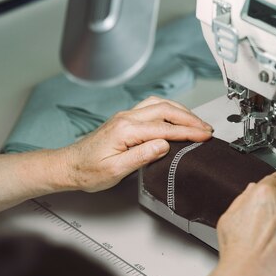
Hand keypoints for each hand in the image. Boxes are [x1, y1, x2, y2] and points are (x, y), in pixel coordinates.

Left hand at [63, 96, 212, 191]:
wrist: (68, 166)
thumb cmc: (87, 171)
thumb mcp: (115, 170)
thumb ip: (141, 156)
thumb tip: (164, 144)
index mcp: (125, 130)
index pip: (164, 128)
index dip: (187, 132)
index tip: (204, 135)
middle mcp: (125, 118)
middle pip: (165, 110)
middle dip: (189, 118)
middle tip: (207, 128)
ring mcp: (124, 117)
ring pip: (159, 105)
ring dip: (180, 111)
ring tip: (196, 122)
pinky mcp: (124, 120)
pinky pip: (151, 108)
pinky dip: (169, 110)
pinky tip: (175, 117)